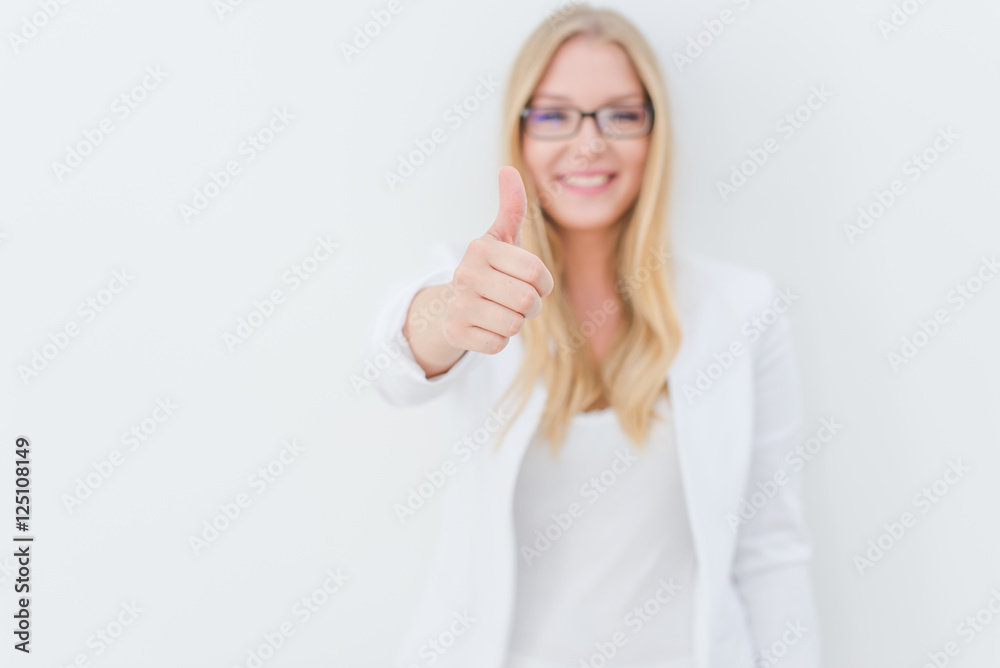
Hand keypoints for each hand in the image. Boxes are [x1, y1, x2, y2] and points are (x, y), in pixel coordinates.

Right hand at [442, 166, 554, 354]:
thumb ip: (511, 206)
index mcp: (481, 248)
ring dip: (515, 323)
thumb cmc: (489, 269)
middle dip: (531, 306)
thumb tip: (507, 169)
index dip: (544, 284)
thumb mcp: (501, 238)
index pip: (537, 273)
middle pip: (527, 301)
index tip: (534, 283)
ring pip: (514, 325)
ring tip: (501, 311)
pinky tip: (486, 326)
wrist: (452, 304)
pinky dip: (499, 339)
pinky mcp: (455, 332)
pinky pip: (498, 344)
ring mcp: (457, 304)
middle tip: (517, 300)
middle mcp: (464, 274)